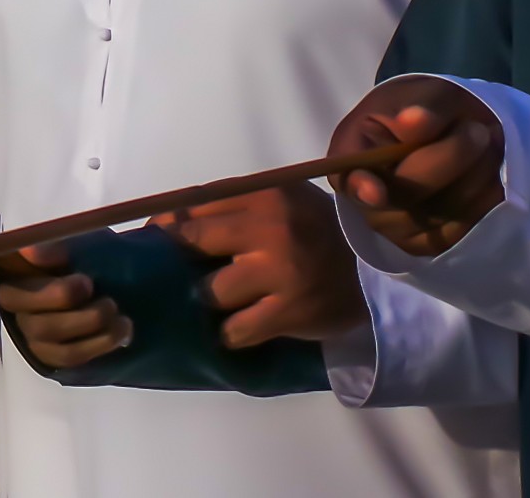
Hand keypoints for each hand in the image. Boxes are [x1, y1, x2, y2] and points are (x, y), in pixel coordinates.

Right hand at [0, 243, 131, 368]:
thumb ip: (55, 248)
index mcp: (18, 265)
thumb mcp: (82, 244)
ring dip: (86, 321)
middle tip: (90, 285)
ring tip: (115, 310)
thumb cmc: (95, 260)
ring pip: (47, 332)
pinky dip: (98, 343)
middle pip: (19, 303)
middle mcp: (16, 300)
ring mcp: (31, 331)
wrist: (126, 292)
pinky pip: (69, 356)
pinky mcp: (52, 356)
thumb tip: (29, 251)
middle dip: (59, 295)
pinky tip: (120, 331)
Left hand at [154, 182, 364, 347]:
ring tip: (221, 303)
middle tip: (173, 274)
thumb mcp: (287, 201)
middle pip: (193, 241)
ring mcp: (281, 272)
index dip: (166, 224)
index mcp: (267, 195)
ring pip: (211, 291)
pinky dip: (231, 333)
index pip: (196, 204)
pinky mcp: (290, 311)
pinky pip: (236, 330)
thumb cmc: (322, 232)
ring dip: (210, 300)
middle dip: (179, 261)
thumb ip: (239, 204)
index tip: (152, 238)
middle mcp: (271, 228)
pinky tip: (237, 329)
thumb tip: (175, 218)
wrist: (377, 272)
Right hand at [327, 77, 504, 257]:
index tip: (376, 191)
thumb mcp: (424, 93)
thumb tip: (414, 123)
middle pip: (406, 196)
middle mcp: (367, 200)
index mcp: (352, 156)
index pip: (348, 178)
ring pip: (441, 213)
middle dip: (451, 158)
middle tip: (478, 130)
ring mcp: (397, 227)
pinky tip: (491, 173)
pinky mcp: (429, 242)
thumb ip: (422, 106)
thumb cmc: (423, 109)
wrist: (448, 131)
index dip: (361, 187)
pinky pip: (463, 228)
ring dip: (476, 176)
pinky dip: (485, 199)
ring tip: (489, 142)